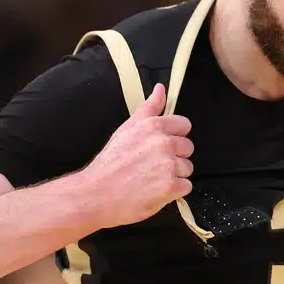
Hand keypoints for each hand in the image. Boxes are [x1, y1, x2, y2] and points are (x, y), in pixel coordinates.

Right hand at [84, 83, 194, 228]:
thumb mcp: (127, 129)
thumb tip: (161, 88)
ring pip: (187, 168)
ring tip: (152, 179)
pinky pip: (186, 186)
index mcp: (153, 126)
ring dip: (175, 175)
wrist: (96, 194)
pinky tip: (157, 190)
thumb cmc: (110, 163)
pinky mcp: (170, 186)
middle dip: (175, 157)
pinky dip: (174, 191)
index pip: (184, 125)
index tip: (161, 146)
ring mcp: (168, 165)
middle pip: (188, 147)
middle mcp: (163, 143)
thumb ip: (149, 108)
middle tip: (153, 165)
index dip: (174, 137)